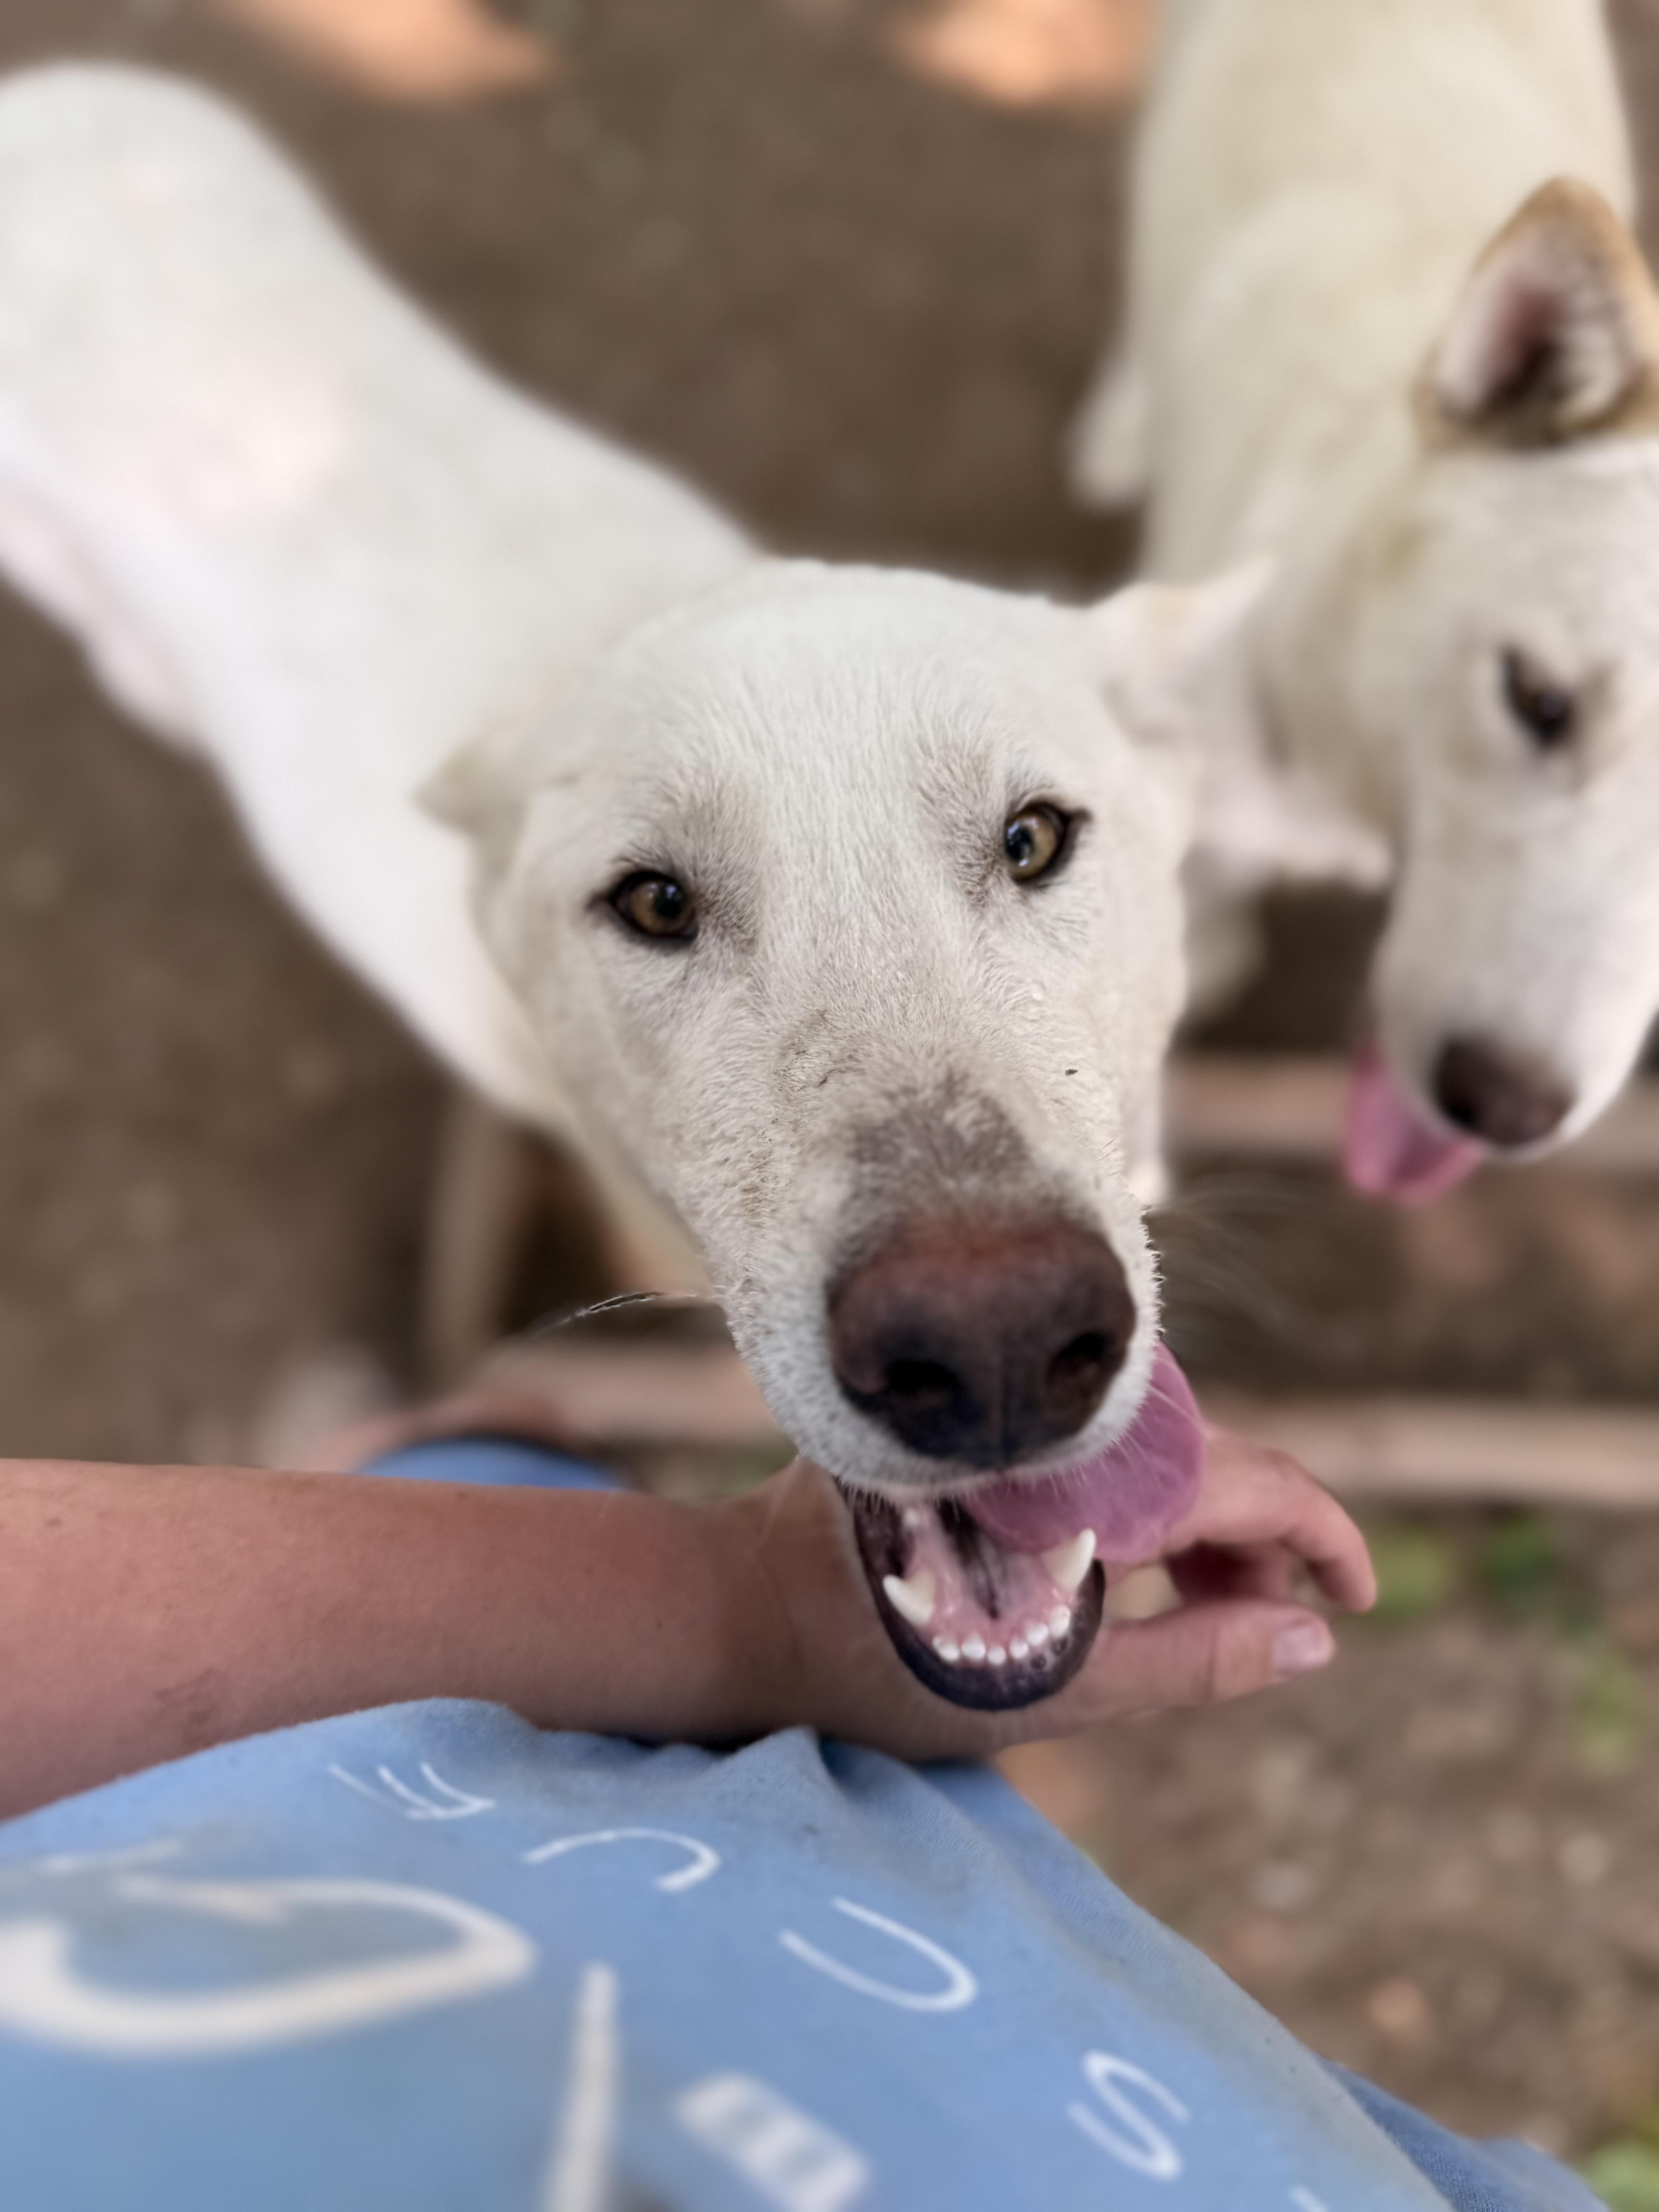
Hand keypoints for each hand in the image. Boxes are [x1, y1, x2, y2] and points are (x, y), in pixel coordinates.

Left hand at [724, 1426, 1374, 1762]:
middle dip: (1266, 1549)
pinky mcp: (998, 1432)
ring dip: (1208, 1531)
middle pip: (1219, 1463)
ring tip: (1207, 1617)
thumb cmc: (895, 1665)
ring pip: (1163, 1458)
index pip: (1260, 1479)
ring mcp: (1031, 1425)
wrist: (755, 1606)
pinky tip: (1136, 1575)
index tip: (1356, 1600)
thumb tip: (1314, 1638)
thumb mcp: (1062, 1691)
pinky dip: (1146, 1512)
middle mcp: (1069, 1431)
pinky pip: (1104, 1456)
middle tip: (1267, 1633)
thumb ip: (1197, 1662)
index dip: (1327, 1535)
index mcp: (1096, 1484)